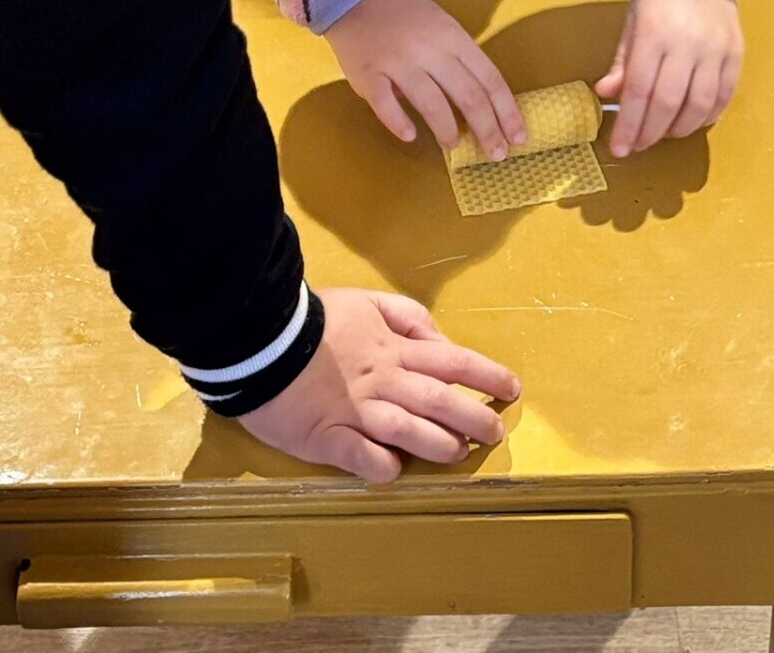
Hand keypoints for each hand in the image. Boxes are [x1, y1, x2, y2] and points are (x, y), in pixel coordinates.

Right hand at [239, 288, 519, 482]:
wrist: (261, 336)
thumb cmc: (316, 319)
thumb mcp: (368, 301)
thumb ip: (407, 318)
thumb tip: (440, 339)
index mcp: (393, 349)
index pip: (452, 361)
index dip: (485, 375)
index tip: (511, 388)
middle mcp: (382, 381)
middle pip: (439, 400)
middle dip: (474, 417)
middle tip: (494, 433)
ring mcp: (355, 410)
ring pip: (408, 431)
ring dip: (438, 444)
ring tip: (459, 454)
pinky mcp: (326, 436)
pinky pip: (360, 455)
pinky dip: (381, 465)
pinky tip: (395, 471)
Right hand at [326, 0, 525, 161]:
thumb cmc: (406, 15)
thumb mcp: (443, 26)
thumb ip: (459, 62)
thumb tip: (478, 108)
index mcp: (453, 36)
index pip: (489, 79)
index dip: (506, 111)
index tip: (518, 137)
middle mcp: (430, 49)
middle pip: (468, 96)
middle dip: (487, 129)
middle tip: (496, 155)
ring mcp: (398, 62)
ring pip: (432, 104)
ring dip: (447, 131)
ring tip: (453, 146)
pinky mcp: (369, 74)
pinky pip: (386, 105)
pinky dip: (399, 123)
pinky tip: (410, 135)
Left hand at [596, 0, 742, 156]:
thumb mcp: (632, 23)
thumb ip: (622, 62)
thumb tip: (605, 94)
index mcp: (654, 35)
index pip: (640, 90)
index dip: (630, 125)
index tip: (620, 148)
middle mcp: (687, 44)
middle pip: (668, 103)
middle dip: (650, 133)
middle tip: (639, 146)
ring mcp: (715, 50)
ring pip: (699, 105)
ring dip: (680, 128)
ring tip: (664, 133)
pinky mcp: (736, 53)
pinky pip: (724, 96)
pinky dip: (708, 116)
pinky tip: (693, 121)